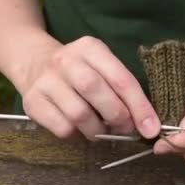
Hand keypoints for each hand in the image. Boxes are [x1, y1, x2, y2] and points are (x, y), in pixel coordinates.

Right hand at [19, 36, 160, 139]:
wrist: (34, 63)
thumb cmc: (81, 72)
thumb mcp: (102, 69)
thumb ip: (123, 91)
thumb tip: (146, 124)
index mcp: (90, 48)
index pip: (121, 79)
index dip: (139, 107)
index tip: (151, 128)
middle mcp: (66, 60)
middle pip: (96, 91)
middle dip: (118, 116)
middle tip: (126, 129)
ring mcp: (46, 81)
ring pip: (79, 114)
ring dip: (97, 130)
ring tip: (102, 131)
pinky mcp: (32, 102)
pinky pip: (63, 128)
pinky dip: (77, 135)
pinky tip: (80, 129)